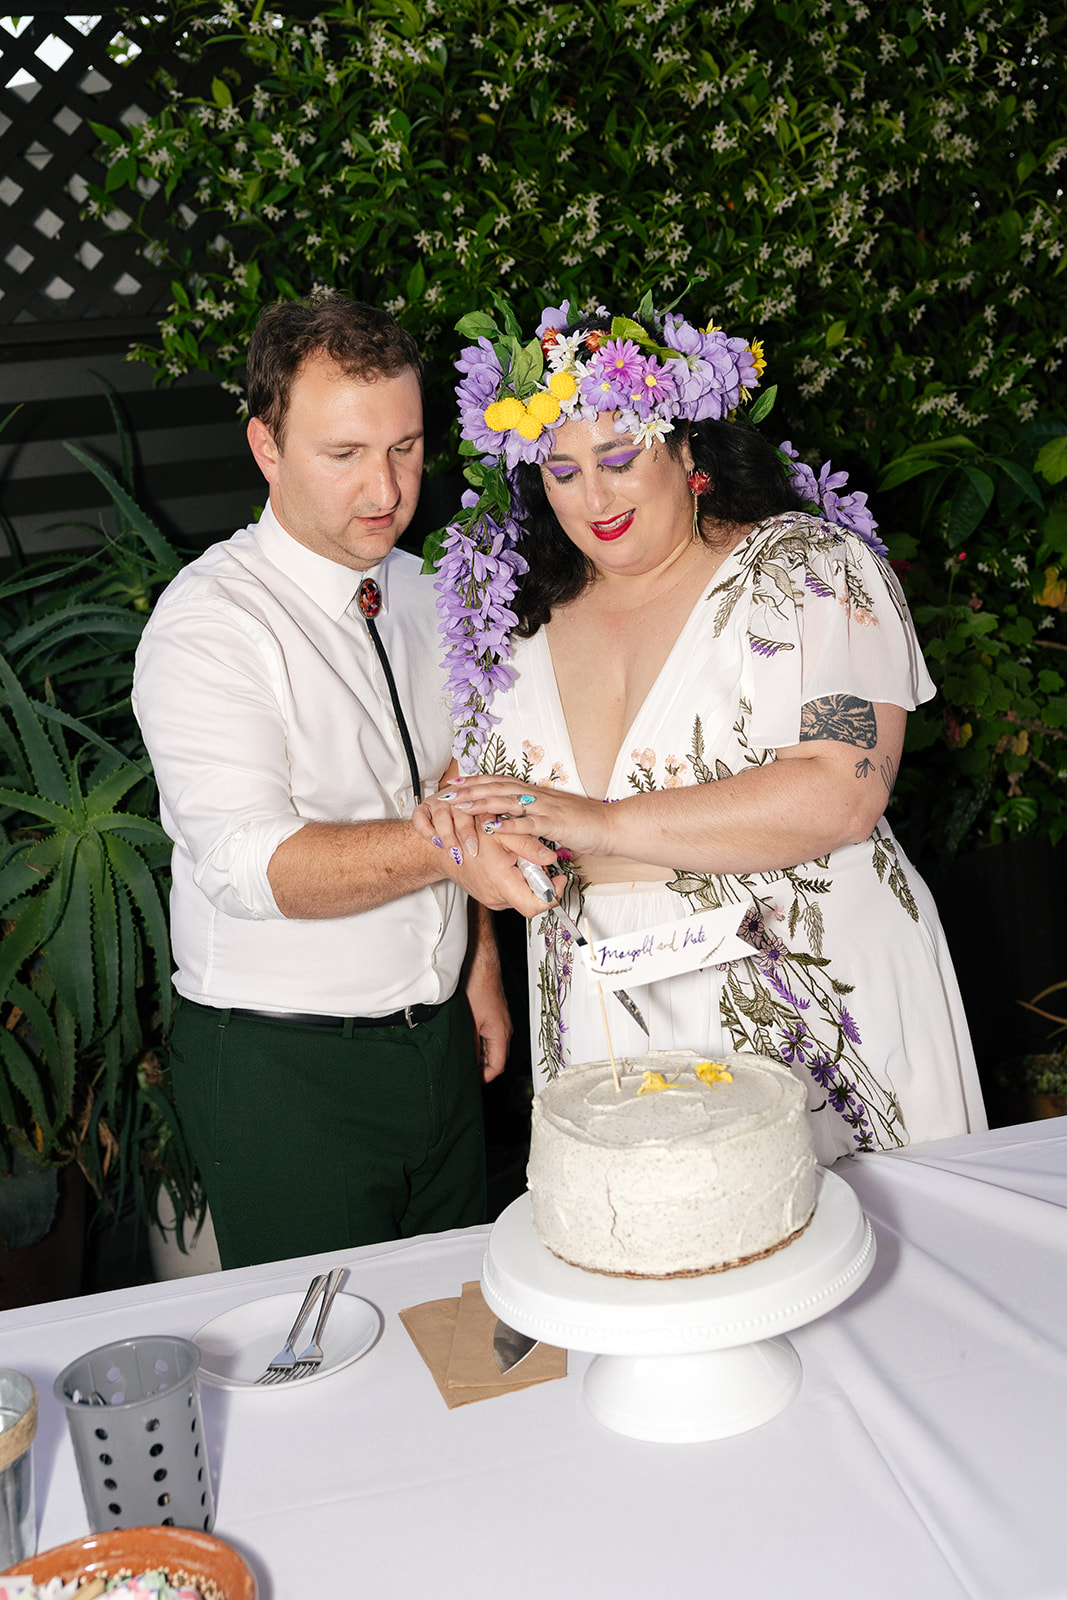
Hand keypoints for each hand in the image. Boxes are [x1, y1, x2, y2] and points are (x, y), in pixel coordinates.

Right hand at [423, 819, 559, 917]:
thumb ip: (530, 846)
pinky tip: (509, 863)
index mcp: (502, 883)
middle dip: (540, 879)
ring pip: (523, 895)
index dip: (553, 894)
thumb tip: (551, 857)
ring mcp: (493, 900)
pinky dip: (517, 879)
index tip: (559, 879)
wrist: (443, 849)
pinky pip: (512, 893)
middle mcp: (497, 898)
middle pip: (532, 899)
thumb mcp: (503, 834)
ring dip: (528, 878)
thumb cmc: (467, 838)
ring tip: (517, 857)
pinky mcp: (491, 898)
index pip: (535, 906)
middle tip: (533, 858)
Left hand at [430, 776, 613, 858]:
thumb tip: (513, 814)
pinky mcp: (554, 824)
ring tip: (460, 806)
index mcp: (535, 793)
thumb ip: (532, 812)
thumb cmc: (583, 822)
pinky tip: (492, 828)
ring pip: (508, 802)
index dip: (475, 781)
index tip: (454, 783)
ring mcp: (545, 808)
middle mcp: (537, 796)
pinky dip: (508, 825)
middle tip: (446, 794)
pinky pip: (528, 825)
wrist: (610, 826)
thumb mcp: (552, 814)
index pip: (499, 782)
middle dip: (469, 791)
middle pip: (497, 788)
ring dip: (482, 803)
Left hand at [465, 957, 511, 1083]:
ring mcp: (500, 1021)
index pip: (497, 1066)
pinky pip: (489, 1036)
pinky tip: (464, 1042)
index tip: (470, 1083)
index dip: (483, 1078)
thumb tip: (465, 1065)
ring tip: (461, 1060)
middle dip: (481, 1069)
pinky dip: (478, 1044)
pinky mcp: (494, 1015)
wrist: (480, 964)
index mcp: (501, 1033)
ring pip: (492, 1048)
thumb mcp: (469, 1022)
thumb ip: (470, 1046)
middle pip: (496, 1059)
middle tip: (464, 1075)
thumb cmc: (477, 987)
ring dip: (479, 1056)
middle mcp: (504, 1029)